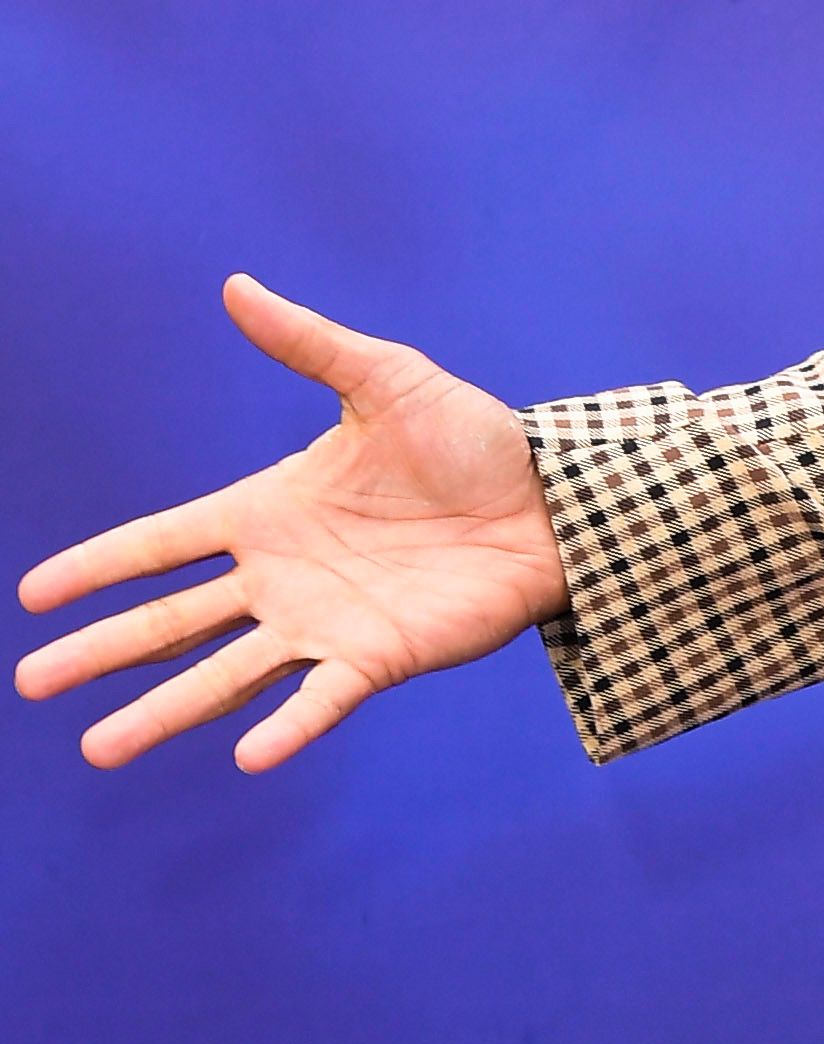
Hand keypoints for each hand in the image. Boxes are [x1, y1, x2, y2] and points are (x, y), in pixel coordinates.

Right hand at [17, 275, 568, 771]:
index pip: (164, 542)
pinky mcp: (379, 657)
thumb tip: (236, 286)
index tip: (34, 596)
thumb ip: (308, 344)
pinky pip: (320, 699)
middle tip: (31, 683)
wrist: (552, 497)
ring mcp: (325, 622)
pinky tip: (245, 757)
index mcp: (269, 510)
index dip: (99, 567)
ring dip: (162, 710)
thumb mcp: (385, 379)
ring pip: (223, 674)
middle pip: (170, 619)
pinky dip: (286, 727)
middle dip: (101, 651)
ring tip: (97, 749)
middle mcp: (282, 576)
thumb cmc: (470, 439)